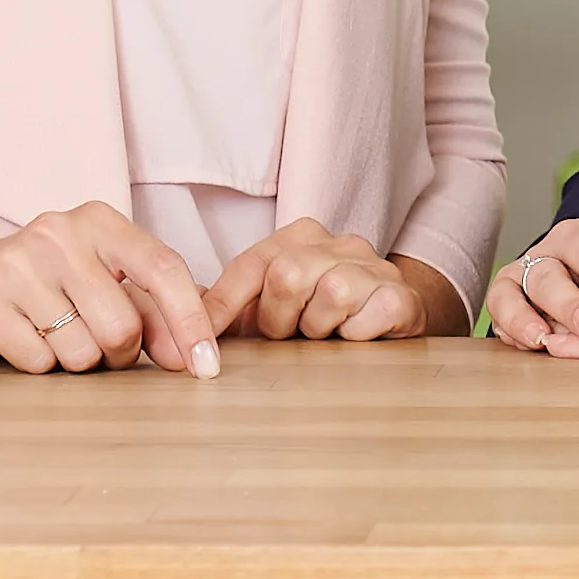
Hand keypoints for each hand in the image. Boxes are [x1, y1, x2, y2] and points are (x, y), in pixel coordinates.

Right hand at [0, 203, 220, 376]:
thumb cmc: (44, 292)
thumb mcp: (101, 286)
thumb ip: (153, 315)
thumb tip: (192, 358)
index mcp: (97, 221)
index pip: (163, 269)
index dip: (190, 322)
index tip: (206, 369)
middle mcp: (56, 232)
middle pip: (122, 325)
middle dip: (118, 353)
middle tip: (93, 343)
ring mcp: (14, 263)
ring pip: (80, 350)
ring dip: (74, 361)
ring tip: (50, 335)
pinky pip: (37, 361)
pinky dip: (37, 365)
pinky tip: (19, 340)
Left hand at [207, 221, 462, 342]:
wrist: (394, 321)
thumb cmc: (322, 318)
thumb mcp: (272, 309)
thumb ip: (230, 307)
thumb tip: (177, 315)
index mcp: (300, 238)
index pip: (250, 266)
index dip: (222, 306)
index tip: (200, 341)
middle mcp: (339, 243)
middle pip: (288, 274)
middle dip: (279, 318)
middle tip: (291, 334)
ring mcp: (375, 267)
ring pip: (331, 293)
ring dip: (319, 330)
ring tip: (326, 335)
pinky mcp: (401, 297)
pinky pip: (368, 317)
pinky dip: (355, 337)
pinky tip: (355, 339)